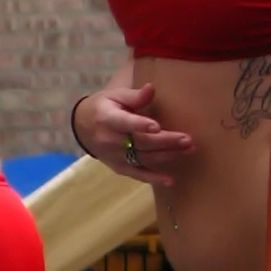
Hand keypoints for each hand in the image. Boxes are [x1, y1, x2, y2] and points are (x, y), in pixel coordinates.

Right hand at [72, 82, 192, 185]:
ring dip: (167, 155)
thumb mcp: (115, 96)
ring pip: (144, 158)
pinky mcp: (119, 167)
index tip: (156, 126)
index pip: (125, 123)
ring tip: (188, 149)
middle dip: (165, 141)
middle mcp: (110, 140)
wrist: (82, 127)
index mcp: (107, 119)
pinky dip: (153, 178)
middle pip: (141, 142)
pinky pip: (137, 174)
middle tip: (187, 139)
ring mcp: (115, 156)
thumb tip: (151, 89)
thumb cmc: (104, 106)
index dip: (140, 125)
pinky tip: (170, 180)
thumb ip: (134, 96)